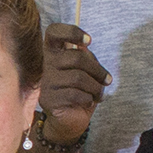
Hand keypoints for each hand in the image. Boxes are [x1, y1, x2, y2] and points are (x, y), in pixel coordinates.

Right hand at [36, 24, 106, 141]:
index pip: (54, 32)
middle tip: (107, 80)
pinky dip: (88, 98)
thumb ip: (85, 57)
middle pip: (76, 57)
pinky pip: (74, 94)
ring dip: (95, 87)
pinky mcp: (47, 99)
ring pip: (78, 77)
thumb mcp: (86, 71)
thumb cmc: (79, 91)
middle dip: (98, 70)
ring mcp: (45, 82)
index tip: (89, 41)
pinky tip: (88, 102)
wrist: (70, 120)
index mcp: (54, 52)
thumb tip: (84, 47)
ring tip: (98, 94)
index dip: (72, 32)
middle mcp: (46, 64)